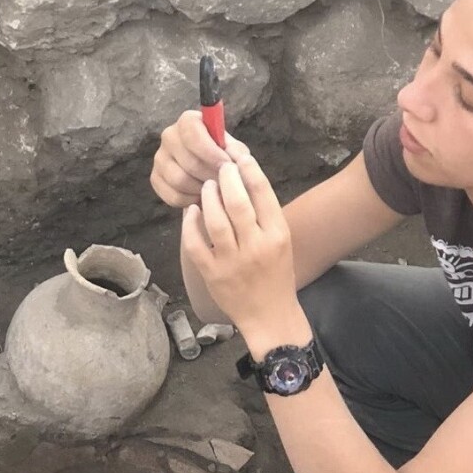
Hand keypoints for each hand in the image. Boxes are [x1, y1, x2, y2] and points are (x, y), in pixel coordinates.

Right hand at [150, 110, 251, 207]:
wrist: (212, 172)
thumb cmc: (225, 157)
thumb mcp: (235, 151)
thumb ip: (237, 152)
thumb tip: (235, 159)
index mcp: (188, 121)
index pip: (193, 134)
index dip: (211, 152)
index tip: (227, 165)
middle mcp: (169, 136)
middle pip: (188, 161)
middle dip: (210, 175)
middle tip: (226, 184)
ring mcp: (160, 158)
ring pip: (179, 180)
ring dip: (201, 189)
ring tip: (216, 191)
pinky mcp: (155, 178)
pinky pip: (172, 195)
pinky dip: (190, 200)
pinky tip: (202, 197)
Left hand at [181, 153, 298, 335]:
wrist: (270, 315)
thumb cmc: (277, 275)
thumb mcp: (281, 242)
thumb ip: (264, 215)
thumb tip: (244, 179)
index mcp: (278, 235)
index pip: (263, 194)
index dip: (250, 170)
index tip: (240, 157)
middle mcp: (256, 247)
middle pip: (238, 202)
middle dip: (227, 179)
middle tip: (221, 167)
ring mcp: (233, 262)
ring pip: (215, 220)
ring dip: (209, 198)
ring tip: (207, 186)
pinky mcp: (213, 274)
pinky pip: (196, 243)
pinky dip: (190, 224)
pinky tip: (192, 211)